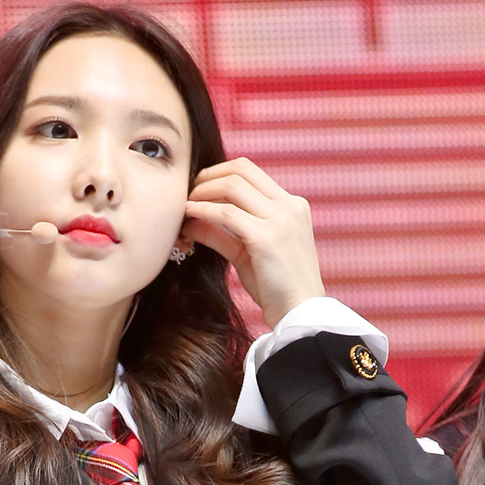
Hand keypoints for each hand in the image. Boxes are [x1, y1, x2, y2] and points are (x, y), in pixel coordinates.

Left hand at [182, 158, 324, 327]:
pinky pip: (226, 213)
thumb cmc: (276, 289)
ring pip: (231, 185)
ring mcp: (280, 220)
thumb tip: (192, 218)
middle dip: (207, 176)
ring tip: (184, 206)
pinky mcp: (266, 238)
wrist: (299, 315)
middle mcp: (289, 206)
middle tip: (188, 193)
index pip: (251, 170)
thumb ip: (225, 232)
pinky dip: (202, 210)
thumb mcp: (250, 253)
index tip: (199, 187)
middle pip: (240, 169)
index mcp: (292, 206)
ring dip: (202, 192)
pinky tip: (188, 217)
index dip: (219, 172)